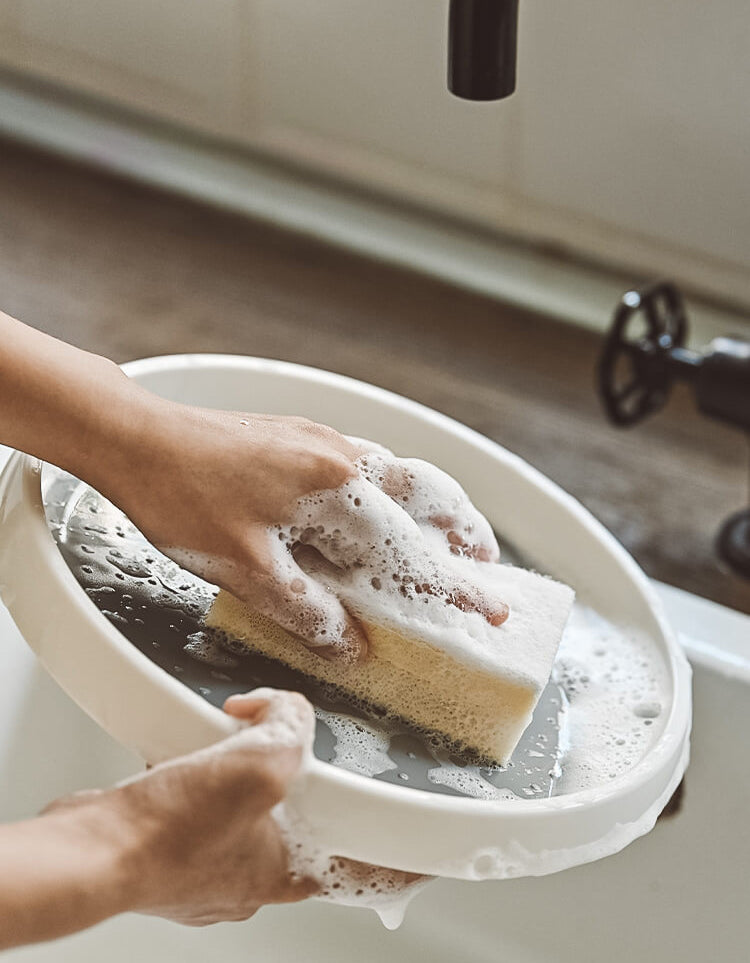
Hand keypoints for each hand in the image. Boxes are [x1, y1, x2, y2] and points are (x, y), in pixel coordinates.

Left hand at [0, 313, 504, 662]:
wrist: (137, 437)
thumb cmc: (183, 497)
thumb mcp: (247, 570)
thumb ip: (306, 610)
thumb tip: (348, 643)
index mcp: (338, 489)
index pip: (410, 549)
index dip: (451, 587)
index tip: (489, 609)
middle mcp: (341, 457)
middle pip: (426, 492)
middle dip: (462, 529)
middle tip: (484, 562)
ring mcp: (321, 440)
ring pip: (398, 474)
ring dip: (427, 507)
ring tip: (440, 538)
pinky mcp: (299, 435)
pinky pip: (364, 464)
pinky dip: (387, 492)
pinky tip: (372, 509)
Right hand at [41, 689, 424, 929]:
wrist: (89, 852)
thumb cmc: (166, 834)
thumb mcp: (258, 763)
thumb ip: (290, 727)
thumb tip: (286, 710)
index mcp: (284, 872)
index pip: (362, 868)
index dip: (394, 856)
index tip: (423, 853)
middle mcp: (247, 877)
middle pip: (298, 826)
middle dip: (298, 785)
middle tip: (292, 753)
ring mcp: (206, 866)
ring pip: (245, 812)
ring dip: (240, 773)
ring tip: (229, 743)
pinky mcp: (169, 849)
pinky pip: (199, 805)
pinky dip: (199, 774)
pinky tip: (188, 752)